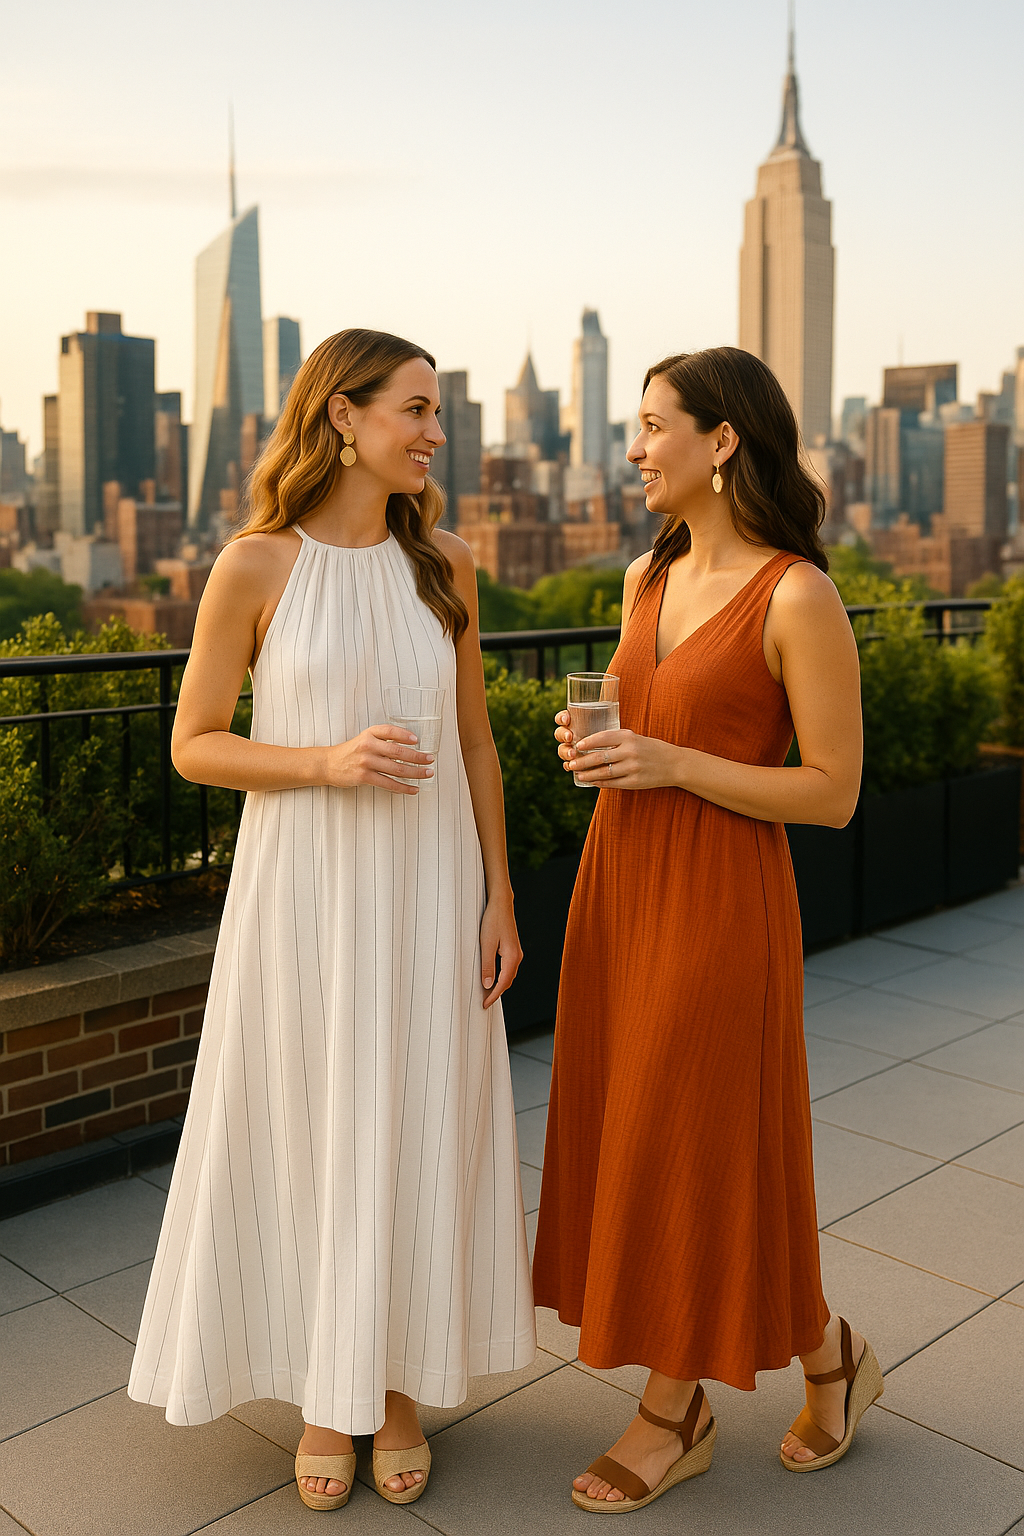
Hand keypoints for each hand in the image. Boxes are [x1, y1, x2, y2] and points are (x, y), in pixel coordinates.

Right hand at [321, 724, 434, 793]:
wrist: (328, 764)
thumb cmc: (351, 752)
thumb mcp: (365, 739)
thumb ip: (383, 740)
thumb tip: (408, 747)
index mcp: (369, 734)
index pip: (390, 731)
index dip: (405, 735)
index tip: (417, 740)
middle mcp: (368, 746)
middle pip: (398, 751)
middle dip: (417, 757)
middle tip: (430, 759)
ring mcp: (366, 762)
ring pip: (396, 769)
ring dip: (415, 772)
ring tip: (427, 774)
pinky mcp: (364, 777)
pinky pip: (388, 783)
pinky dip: (403, 787)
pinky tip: (413, 788)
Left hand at [479, 893, 522, 1007]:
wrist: (501, 903)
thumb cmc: (493, 920)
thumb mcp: (486, 944)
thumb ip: (487, 965)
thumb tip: (488, 985)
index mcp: (512, 957)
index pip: (503, 983)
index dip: (494, 996)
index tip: (485, 1004)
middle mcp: (517, 956)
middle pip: (508, 981)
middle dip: (497, 993)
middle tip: (484, 1002)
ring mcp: (516, 952)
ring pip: (509, 975)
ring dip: (499, 985)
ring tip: (487, 993)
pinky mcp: (512, 948)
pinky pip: (508, 968)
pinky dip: (501, 976)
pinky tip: (493, 977)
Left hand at [554, 711, 681, 789]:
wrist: (674, 764)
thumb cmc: (651, 749)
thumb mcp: (636, 738)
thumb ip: (617, 740)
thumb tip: (591, 745)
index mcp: (629, 737)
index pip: (603, 737)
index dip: (588, 742)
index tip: (576, 746)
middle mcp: (630, 751)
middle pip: (599, 757)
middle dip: (582, 761)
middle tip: (570, 764)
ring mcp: (633, 767)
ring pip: (604, 772)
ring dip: (588, 774)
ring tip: (578, 774)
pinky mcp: (635, 782)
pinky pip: (612, 783)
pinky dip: (600, 783)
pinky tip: (592, 782)